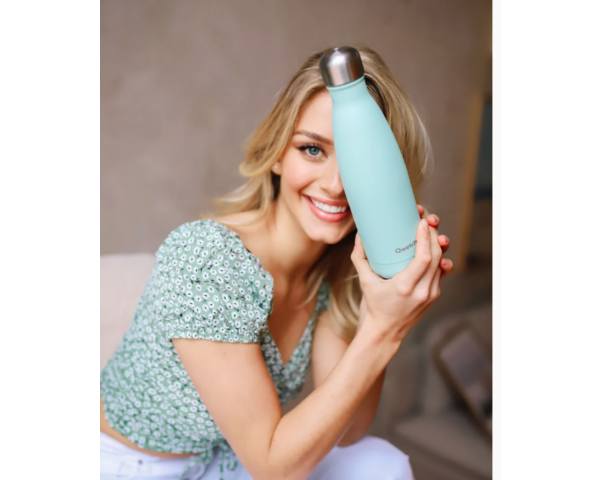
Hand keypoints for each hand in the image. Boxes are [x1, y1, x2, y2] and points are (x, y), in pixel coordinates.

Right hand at [351, 218, 442, 342]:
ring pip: (441, 263)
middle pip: (436, 257)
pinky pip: (439, 272)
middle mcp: (422, 291)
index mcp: (405, 287)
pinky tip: (432, 247)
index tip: (422, 222)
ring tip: (431, 231)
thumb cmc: (374, 305)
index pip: (424, 258)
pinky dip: (437, 257)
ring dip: (438, 245)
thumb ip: (359, 258)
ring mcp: (431, 294)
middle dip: (434, 235)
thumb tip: (359, 236)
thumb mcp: (364, 281)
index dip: (426, 237)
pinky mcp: (434, 295)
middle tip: (427, 221)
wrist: (386, 331)